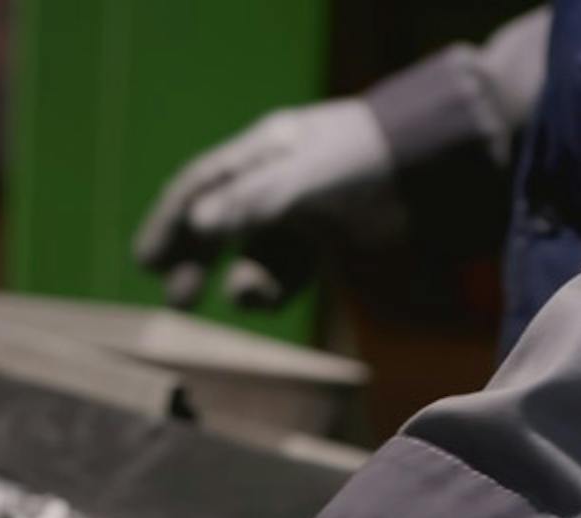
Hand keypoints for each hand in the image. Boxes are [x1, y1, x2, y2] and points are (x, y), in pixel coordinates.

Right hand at [133, 99, 393, 308]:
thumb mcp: (305, 181)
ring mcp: (304, 216)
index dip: (170, 222)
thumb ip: (253, 202)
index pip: (202, 186)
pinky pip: (288, 273)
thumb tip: (199, 224)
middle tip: (176, 297)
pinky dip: (273, 290)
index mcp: (264, 153)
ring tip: (238, 298)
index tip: (146, 262)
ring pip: (254, 255)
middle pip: (221, 223)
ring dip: (239, 280)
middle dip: (195, 258)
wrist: (434, 174)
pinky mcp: (329, 245)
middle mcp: (277, 183)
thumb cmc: (367, 164)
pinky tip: (265, 300)